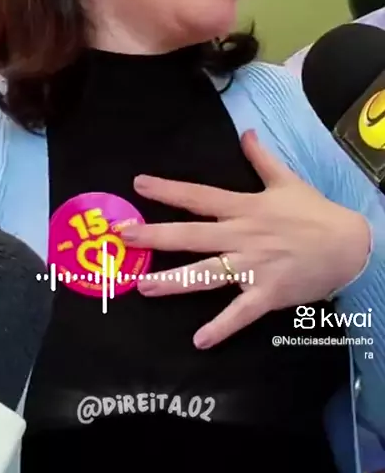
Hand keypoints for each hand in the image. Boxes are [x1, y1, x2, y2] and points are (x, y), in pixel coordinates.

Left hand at [121, 130, 369, 348]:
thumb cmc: (313, 212)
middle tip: (124, 237)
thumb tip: (246, 133)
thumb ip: (261, 158)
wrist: (348, 245)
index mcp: (244, 208)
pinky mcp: (267, 293)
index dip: (168, 190)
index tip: (139, 184)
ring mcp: (254, 266)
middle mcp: (242, 236)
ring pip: (208, 274)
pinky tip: (200, 340)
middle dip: (156, 236)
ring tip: (144, 286)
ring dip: (175, 280)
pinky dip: (221, 327)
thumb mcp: (287, 180)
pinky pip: (240, 313)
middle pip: (193, 235)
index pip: (199, 196)